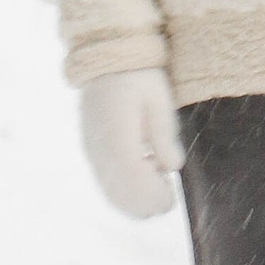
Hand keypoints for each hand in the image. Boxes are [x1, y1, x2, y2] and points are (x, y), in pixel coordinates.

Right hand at [79, 69, 184, 218]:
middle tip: (166, 183)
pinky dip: (126, 189)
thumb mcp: (159, 99)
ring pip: (113, 195)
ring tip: (154, 170)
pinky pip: (107, 185)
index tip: (171, 197)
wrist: (106, 63)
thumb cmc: (138, 78)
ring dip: (137, 196)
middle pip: (122, 196)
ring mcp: (93, 154)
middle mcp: (100, 150)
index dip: (154, 196)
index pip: (135, 181)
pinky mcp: (92, 154)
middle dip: (148, 200)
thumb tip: (172, 167)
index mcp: (118, 136)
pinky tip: (142, 167)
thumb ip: (164, 135)